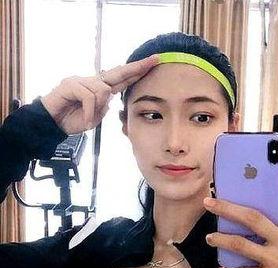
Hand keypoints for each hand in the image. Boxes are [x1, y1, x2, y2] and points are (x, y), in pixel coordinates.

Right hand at [40, 54, 158, 133]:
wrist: (51, 124)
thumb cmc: (72, 120)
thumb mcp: (95, 118)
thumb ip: (104, 107)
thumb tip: (110, 96)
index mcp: (101, 89)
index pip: (123, 79)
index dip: (137, 72)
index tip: (152, 64)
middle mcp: (93, 81)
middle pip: (119, 72)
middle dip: (137, 67)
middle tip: (153, 60)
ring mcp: (81, 80)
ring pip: (103, 90)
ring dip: (97, 108)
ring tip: (88, 119)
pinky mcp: (71, 84)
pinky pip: (89, 96)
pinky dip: (88, 111)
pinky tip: (84, 121)